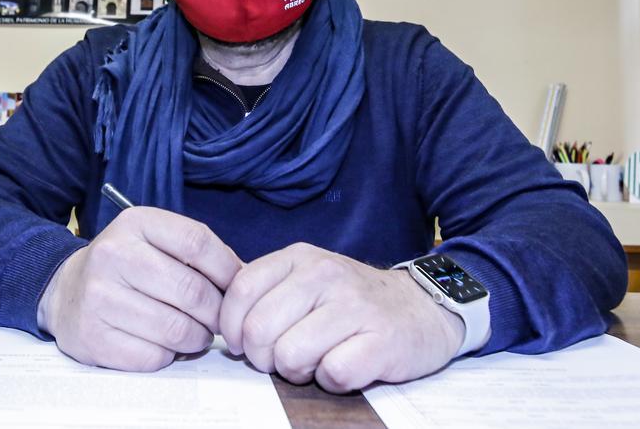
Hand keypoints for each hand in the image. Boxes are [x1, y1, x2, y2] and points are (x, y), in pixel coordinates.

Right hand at [37, 207, 242, 371]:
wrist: (65, 293)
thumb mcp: (154, 241)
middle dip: (216, 312)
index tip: (237, 286)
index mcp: (134, 224)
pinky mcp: (94, 338)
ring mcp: (100, 298)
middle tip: (218, 319)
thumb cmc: (124, 267)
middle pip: (192, 291)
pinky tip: (163, 343)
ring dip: (197, 338)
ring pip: (177, 329)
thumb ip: (197, 252)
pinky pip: (154, 356)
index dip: (228, 269)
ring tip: (193, 332)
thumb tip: (245, 278)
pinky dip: (168, 355)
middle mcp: (112, 256)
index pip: (197, 242)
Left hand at [219, 243, 465, 392]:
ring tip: (318, 360)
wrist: (423, 309)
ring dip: (298, 371)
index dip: (231, 328)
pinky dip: (333, 380)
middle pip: (259, 331)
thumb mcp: (307, 280)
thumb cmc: (354, 302)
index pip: (239, 292)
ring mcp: (355, 306)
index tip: (243, 344)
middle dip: (263, 358)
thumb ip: (266, 291)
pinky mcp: (381, 341)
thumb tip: (216, 319)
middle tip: (284, 358)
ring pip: (290, 356)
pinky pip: (332, 374)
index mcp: (299, 259)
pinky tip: (346, 365)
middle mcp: (326, 275)